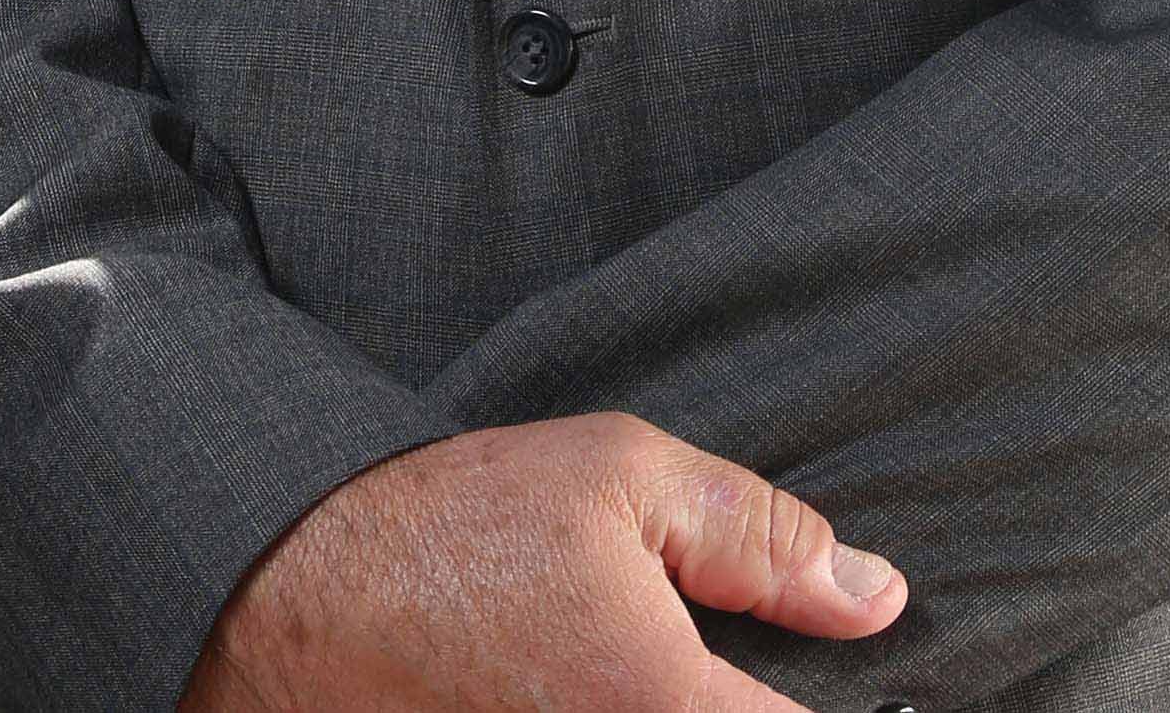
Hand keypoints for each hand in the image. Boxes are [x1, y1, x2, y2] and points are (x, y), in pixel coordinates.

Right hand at [185, 412, 909, 712]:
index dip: (851, 707)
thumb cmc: (458, 527)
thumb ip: (761, 542)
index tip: (840, 671)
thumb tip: (878, 599)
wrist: (290, 593)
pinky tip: (598, 688)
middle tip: (733, 669)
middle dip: (751, 706)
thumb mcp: (623, 478)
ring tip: (651, 670)